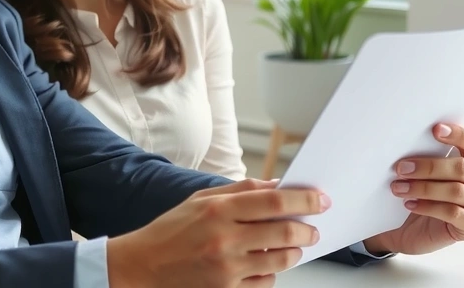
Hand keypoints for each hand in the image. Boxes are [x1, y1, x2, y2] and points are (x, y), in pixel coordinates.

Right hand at [106, 178, 330, 287]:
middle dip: (307, 228)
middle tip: (313, 227)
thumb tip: (277, 186)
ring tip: (294, 245)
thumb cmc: (172, 231)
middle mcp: (224, 238)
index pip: (274, 200)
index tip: (320, 199)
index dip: (304, 198)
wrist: (143, 266)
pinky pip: (265, 283)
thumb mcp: (201, 200)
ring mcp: (227, 268)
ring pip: (280, 259)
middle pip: (284, 230)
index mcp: (219, 209)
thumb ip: (240, 190)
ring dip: (295, 251)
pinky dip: (272, 273)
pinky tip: (267, 264)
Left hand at [364, 123, 463, 255]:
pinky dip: (428, 207)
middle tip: (401, 168)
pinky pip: (452, 213)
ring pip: (455, 191)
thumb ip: (428, 153)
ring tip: (399, 187)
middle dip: (428, 167)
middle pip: (461, 168)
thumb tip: (407, 140)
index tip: (435, 129)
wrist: (417, 228)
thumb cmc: (425, 192)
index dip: (457, 134)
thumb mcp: (426, 170)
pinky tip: (410, 204)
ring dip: (423, 188)